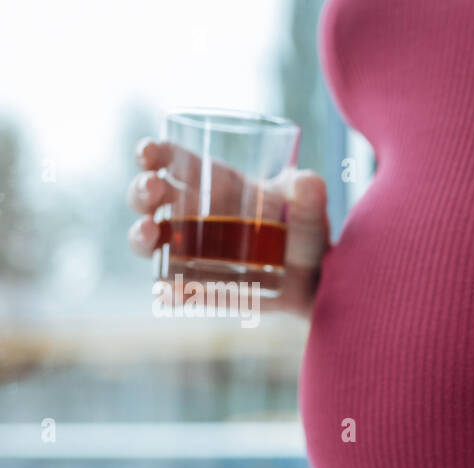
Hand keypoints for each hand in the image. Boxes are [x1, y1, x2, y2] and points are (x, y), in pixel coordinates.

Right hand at [125, 139, 328, 317]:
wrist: (317, 280)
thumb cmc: (307, 233)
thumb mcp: (310, 210)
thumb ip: (310, 193)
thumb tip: (308, 183)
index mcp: (212, 182)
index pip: (171, 159)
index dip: (152, 152)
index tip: (148, 153)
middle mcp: (193, 213)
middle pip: (149, 197)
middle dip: (141, 190)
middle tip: (151, 190)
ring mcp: (191, 251)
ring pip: (149, 241)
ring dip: (139, 235)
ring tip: (149, 232)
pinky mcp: (199, 286)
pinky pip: (174, 290)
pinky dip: (167, 292)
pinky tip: (168, 292)